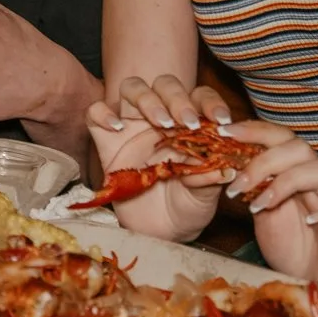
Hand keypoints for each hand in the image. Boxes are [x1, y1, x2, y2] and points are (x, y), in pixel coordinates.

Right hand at [84, 95, 228, 241]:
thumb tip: (222, 168)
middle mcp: (161, 119)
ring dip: (146, 98)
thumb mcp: (205, 196)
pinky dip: (103, 113)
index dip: (210, 102)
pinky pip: (95, 113)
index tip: (221, 120)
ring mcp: (132, 128)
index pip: (200, 97)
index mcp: (190, 125)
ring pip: (131, 88)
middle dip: (177, 97)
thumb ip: (210, 179)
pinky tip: (117, 128)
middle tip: (187, 121)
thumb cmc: (186, 206)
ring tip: (159, 122)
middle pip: (165, 84)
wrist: (159, 231)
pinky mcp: (106, 142)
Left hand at [220, 120, 317, 291]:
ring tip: (261, 205)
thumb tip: (222, 165)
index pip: (279, 138)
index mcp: (294, 171)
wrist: (316, 278)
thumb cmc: (290, 243)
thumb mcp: (261, 213)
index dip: (254, 130)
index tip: (225, 132)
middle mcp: (317, 180)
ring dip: (289, 182)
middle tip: (237, 184)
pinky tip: (313, 220)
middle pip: (299, 148)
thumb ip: (250, 188)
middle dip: (264, 161)